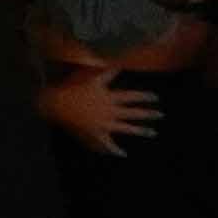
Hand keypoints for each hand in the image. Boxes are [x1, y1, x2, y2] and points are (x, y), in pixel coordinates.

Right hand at [43, 66, 157, 153]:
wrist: (56, 105)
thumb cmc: (72, 89)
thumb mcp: (91, 79)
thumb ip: (107, 72)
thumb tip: (118, 63)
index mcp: (109, 98)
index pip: (132, 97)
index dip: (145, 97)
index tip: (156, 97)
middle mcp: (109, 111)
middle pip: (133, 113)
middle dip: (148, 114)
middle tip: (161, 114)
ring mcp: (104, 125)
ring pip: (126, 128)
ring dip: (140, 130)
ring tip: (153, 132)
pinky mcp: (95, 135)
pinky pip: (107, 144)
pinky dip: (115, 150)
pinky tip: (122, 154)